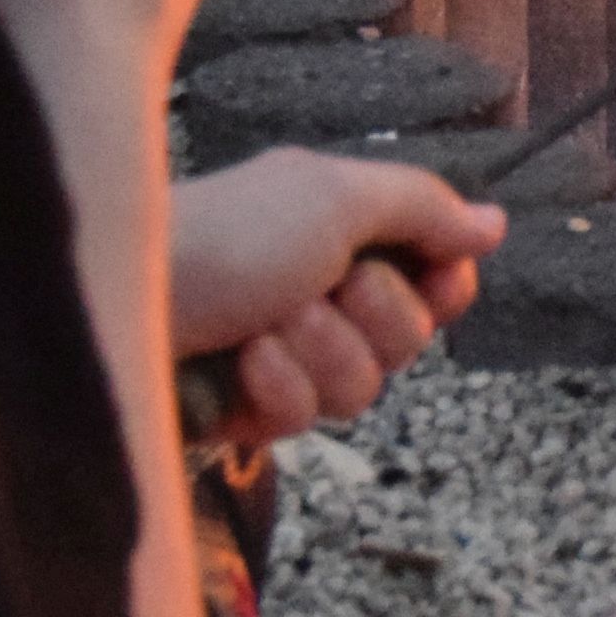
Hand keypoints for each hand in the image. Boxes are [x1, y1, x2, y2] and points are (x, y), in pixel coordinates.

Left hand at [168, 148, 499, 437]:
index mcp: (340, 231)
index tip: (434, 276)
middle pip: (411, 338)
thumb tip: (493, 221)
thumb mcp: (335, 196)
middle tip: (319, 287)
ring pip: (363, 387)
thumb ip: (423, 208)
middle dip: (372, 316)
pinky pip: (304, 420)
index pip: (434, 276)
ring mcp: (283, 355)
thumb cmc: (225, 235)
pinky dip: (276, 389)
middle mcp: (317, 291)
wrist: (121, 299)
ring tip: (264, 326)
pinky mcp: (246, 410)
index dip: (443, 285)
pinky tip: (240, 364)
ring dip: (320, 352)